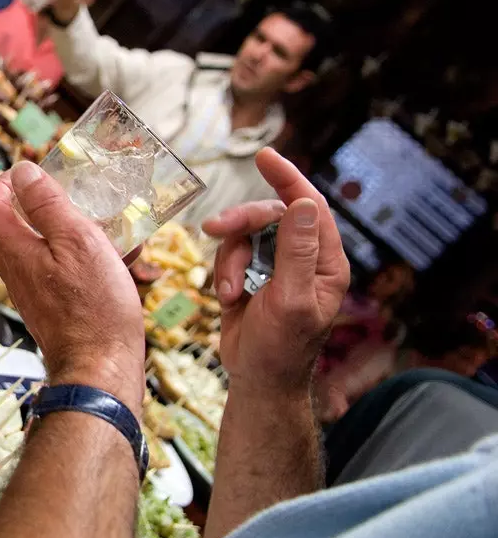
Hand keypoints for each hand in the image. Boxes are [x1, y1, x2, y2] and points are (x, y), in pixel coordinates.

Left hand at [0, 161, 143, 407]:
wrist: (101, 369)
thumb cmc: (92, 306)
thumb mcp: (77, 241)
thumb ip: (48, 205)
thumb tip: (24, 171)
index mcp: (16, 250)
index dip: (6, 183)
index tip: (30, 171)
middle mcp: (18, 272)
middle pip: (17, 227)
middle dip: (43, 205)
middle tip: (74, 194)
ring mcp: (35, 293)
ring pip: (45, 249)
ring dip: (73, 232)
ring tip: (110, 227)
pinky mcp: (54, 309)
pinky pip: (63, 272)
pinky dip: (85, 260)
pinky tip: (121, 261)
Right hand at [201, 148, 351, 396]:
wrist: (256, 381)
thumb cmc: (281, 349)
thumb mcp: (291, 300)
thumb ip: (297, 252)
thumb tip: (304, 205)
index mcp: (325, 262)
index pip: (309, 208)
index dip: (288, 179)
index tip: (265, 157)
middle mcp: (302, 258)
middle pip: (269, 217)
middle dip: (241, 224)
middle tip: (212, 229)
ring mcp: (275, 266)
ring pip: (244, 235)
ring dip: (228, 259)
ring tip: (228, 291)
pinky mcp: (250, 276)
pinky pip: (230, 255)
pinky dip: (222, 273)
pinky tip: (227, 298)